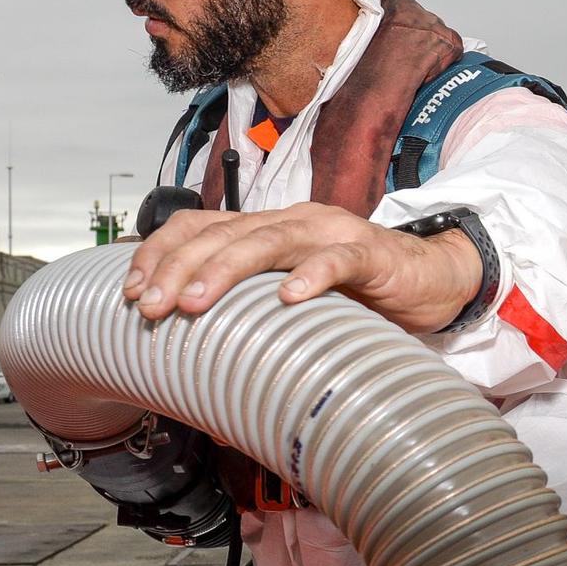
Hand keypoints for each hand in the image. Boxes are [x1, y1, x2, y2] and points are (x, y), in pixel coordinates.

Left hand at [122, 203, 481, 332]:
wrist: (435, 278)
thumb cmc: (363, 292)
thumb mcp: (296, 293)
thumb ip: (254, 303)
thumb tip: (193, 344)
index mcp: (271, 227)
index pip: (200, 225)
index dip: (159, 252)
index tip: (131, 290)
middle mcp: (295, 221)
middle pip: (223, 232)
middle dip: (176, 268)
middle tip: (148, 307)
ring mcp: (333, 233)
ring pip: (267, 241)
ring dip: (222, 271)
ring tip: (191, 302)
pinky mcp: (372, 254)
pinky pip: (337, 261)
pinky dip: (311, 276)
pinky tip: (287, 298)